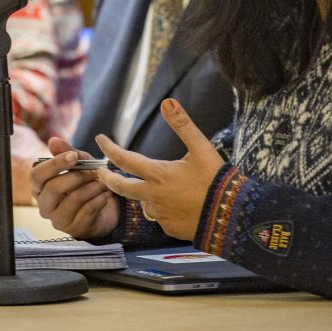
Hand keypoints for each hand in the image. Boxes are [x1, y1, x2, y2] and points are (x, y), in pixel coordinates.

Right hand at [30, 136, 120, 239]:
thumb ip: (67, 153)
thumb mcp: (79, 165)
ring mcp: (58, 220)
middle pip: (53, 188)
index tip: (73, 156)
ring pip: (73, 199)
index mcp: (40, 187)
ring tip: (105, 181)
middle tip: (94, 170)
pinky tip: (107, 193)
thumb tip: (54, 140)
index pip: (37, 175)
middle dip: (77, 176)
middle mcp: (44, 205)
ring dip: (92, 187)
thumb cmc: (85, 184)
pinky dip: (99, 199)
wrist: (103, 209)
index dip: (55, 164)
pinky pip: (87, 211)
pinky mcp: (74, 229)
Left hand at [94, 98, 222, 240]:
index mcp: (158, 174)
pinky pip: (161, 216)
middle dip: (108, 179)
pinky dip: (165, 208)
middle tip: (100, 173)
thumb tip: (167, 102)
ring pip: (144, 202)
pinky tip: (179, 204)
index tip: (100, 139)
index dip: (109, 148)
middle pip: (121, 187)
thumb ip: (182, 125)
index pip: (124, 159)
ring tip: (161, 187)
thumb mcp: (201, 148)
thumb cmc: (216, 180)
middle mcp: (153, 196)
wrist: (231, 215)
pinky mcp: (169, 228)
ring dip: (145, 193)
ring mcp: (160, 214)